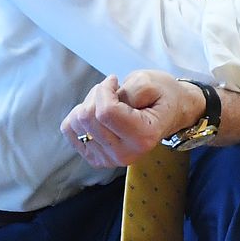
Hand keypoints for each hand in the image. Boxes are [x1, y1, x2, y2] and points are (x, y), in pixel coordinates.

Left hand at [60, 70, 204, 167]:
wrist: (169, 113)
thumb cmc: (161, 95)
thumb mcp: (150, 82)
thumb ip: (128, 90)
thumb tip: (103, 102)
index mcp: (143, 136)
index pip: (106, 111)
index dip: (105, 89)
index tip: (114, 80)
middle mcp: (126, 154)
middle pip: (88, 118)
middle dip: (96, 95)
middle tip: (112, 91)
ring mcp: (110, 160)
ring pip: (76, 123)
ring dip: (88, 105)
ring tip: (108, 102)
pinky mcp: (97, 158)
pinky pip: (70, 132)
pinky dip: (78, 117)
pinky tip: (97, 114)